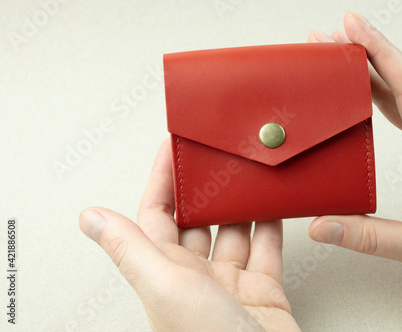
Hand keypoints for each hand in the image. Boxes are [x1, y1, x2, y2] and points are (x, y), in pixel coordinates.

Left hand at [79, 139, 299, 330]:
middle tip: (215, 156)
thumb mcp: (166, 287)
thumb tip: (90, 217)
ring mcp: (231, 284)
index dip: (161, 181)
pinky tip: (274, 205)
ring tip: (247, 174)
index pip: (155, 216)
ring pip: (234, 231)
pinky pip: (267, 248)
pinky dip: (272, 225)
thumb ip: (131, 248)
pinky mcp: (264, 291)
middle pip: (198, 220)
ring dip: (241, 203)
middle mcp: (195, 278)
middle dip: (206, 188)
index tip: (172, 149)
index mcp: (165, 275)